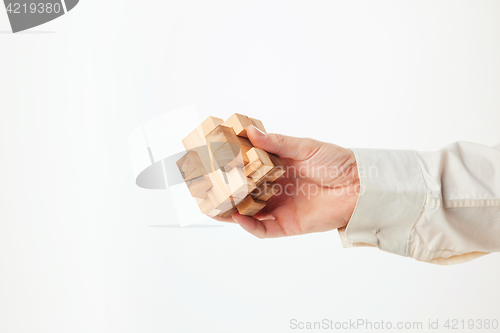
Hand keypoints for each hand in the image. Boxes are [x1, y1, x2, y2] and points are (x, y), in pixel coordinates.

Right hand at [216, 125, 359, 237]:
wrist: (360, 185)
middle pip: (241, 192)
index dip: (227, 166)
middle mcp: (274, 188)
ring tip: (209, 204)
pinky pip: (262, 228)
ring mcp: (279, 207)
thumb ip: (276, 142)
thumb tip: (249, 132)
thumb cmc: (336, 162)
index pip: (245, 169)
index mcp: (275, 168)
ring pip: (247, 212)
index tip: (209, 160)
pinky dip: (248, 225)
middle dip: (222, 191)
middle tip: (202, 186)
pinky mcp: (287, 224)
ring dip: (228, 210)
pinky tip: (236, 216)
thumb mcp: (304, 146)